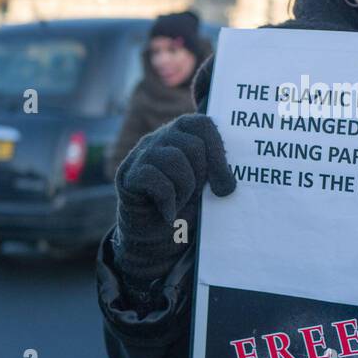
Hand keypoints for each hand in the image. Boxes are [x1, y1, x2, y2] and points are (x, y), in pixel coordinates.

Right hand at [112, 113, 235, 278]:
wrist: (151, 234)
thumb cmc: (183, 204)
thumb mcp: (205, 185)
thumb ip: (217, 173)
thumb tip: (228, 183)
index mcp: (181, 133)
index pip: (203, 123)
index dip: (218, 151)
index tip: (226, 183)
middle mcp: (159, 137)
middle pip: (193, 145)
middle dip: (201, 176)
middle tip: (194, 196)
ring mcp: (142, 154)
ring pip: (175, 160)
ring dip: (185, 190)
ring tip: (180, 203)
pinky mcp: (129, 175)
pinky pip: (157, 181)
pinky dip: (169, 202)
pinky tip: (168, 213)